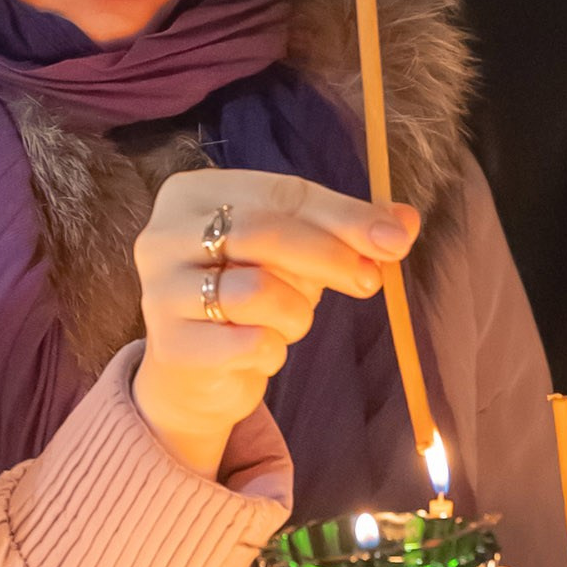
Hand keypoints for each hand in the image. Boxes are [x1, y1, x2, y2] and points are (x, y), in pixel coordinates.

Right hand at [133, 168, 418, 477]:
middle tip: (370, 282)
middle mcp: (163, 234)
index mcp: (193, 193)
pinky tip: (260, 351)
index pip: (281, 193)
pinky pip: (250, 343)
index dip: (344, 216)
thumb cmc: (249, 295)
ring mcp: (160, 291)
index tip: (394, 240)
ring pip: (257, 291)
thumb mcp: (298, 254)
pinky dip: (272, 351)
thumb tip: (405, 222)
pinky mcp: (171, 346)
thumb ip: (348, 231)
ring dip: (295, 313)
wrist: (197, 373)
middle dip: (330, 257)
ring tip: (288, 322)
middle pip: (265, 232)